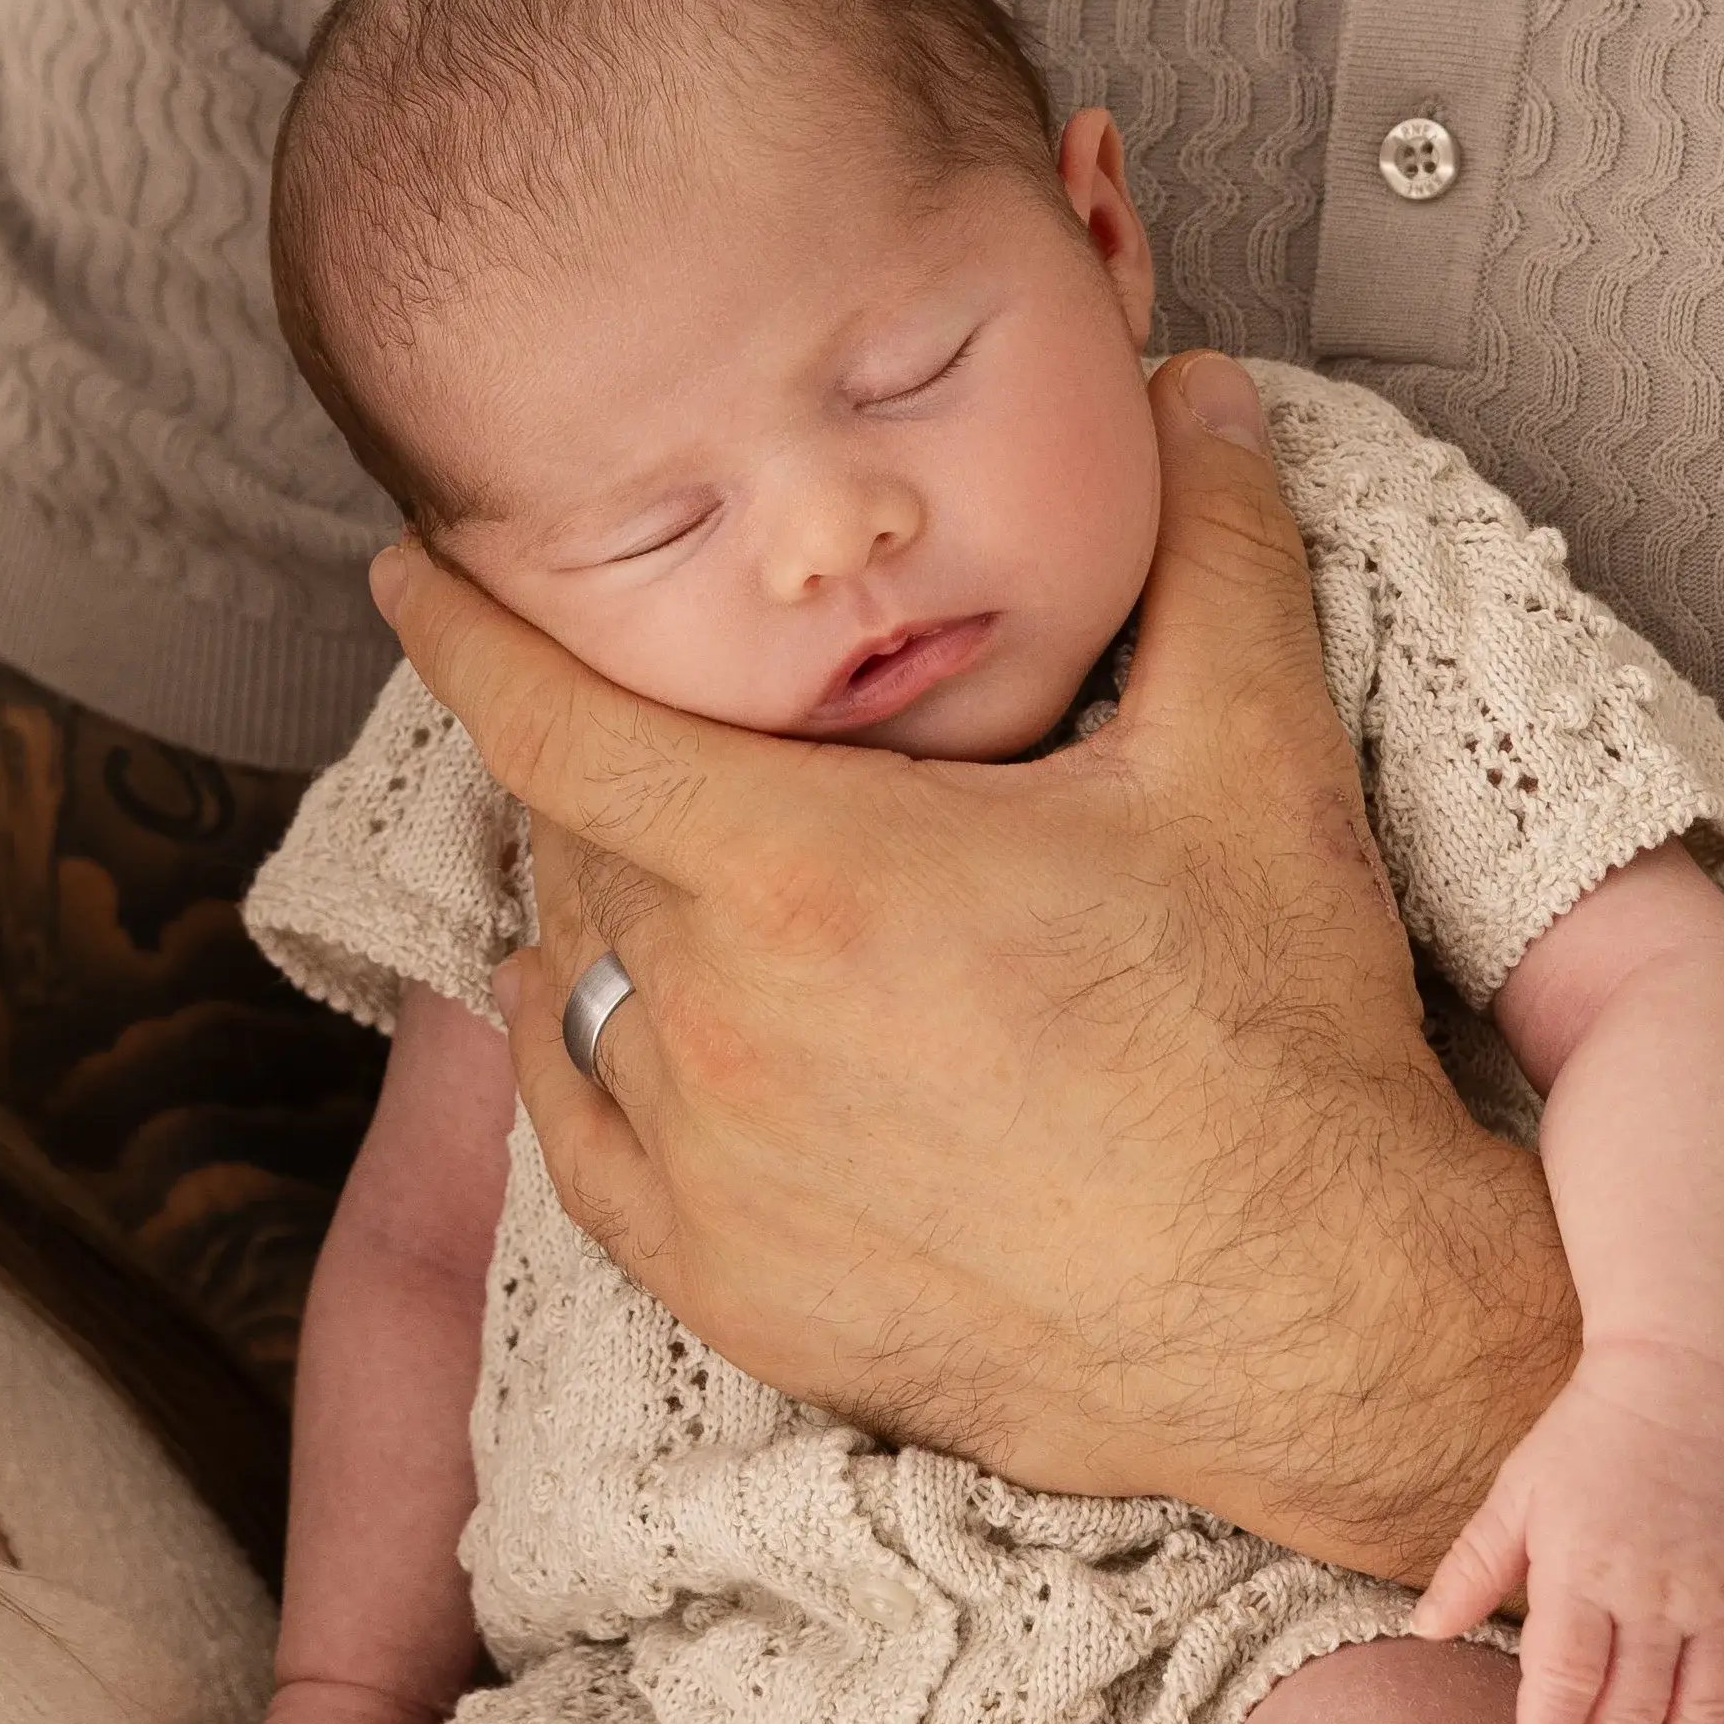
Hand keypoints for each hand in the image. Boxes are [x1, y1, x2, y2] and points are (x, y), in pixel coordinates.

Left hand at [380, 356, 1567, 1580]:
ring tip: (665, 855)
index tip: (410, 575)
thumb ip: (1211, 555)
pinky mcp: (728, 1291)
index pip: (558, 723)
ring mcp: (709, 1173)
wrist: (1313, 1329)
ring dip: (598, 903)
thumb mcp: (1258, 767)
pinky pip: (578, 1145)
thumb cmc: (1275, 1052)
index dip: (467, 633)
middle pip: (575, 843)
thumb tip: (1204, 394)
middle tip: (660, 717)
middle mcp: (722, 1025)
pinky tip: (605, 1021)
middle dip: (601, 763)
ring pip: (572, 985)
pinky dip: (577, 1059)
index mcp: (807, 876)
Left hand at [1425, 1364, 1723, 1723]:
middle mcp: (1657, 1593)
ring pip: (1706, 1707)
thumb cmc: (1588, 1439)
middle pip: (1632, 1711)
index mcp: (1584, 1571)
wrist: (1689, 1380)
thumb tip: (1426, 1631)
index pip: (1563, 1682)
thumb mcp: (1517, 1493)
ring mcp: (1721, 1594)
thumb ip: (1477, 1566)